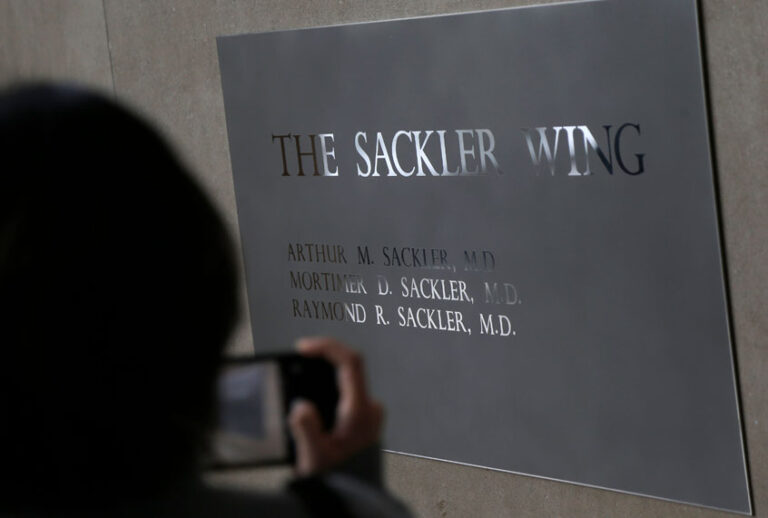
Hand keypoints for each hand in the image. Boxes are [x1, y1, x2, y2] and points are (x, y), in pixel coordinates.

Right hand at [288, 337, 383, 475]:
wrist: (354, 497)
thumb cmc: (340, 481)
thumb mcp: (315, 458)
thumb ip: (306, 429)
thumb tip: (301, 406)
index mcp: (360, 412)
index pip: (350, 362)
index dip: (327, 347)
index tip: (304, 347)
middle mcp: (370, 408)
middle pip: (348, 366)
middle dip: (322, 359)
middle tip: (300, 358)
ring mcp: (370, 412)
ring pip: (348, 378)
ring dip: (326, 372)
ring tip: (304, 376)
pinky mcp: (365, 417)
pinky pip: (347, 390)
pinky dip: (330, 385)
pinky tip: (314, 397)